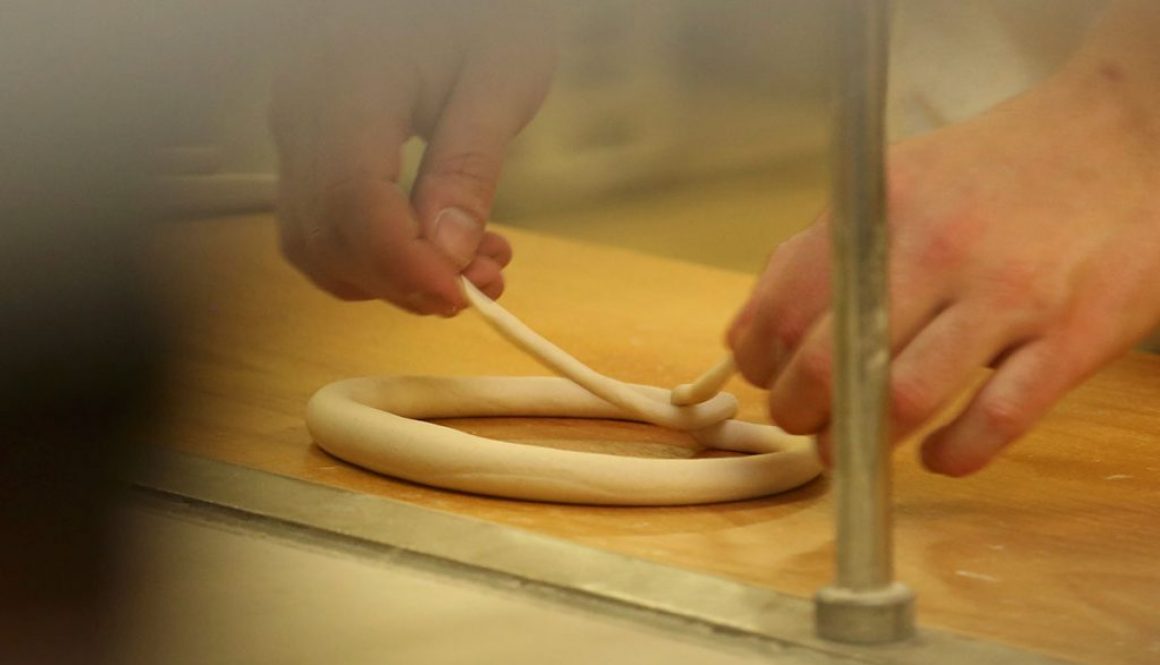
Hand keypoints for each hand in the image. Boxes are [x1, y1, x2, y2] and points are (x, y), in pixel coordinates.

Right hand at [270, 1, 554, 313]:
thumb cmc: (477, 10)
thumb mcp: (500, 74)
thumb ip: (470, 165)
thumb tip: (449, 254)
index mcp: (350, 77)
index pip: (355, 202)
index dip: (405, 266)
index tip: (461, 296)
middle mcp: (303, 105)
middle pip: (329, 233)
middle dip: (405, 280)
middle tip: (482, 283)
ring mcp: (295, 124)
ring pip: (316, 240)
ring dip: (391, 276)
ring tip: (470, 265)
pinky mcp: (306, 140)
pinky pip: (322, 220)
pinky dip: (375, 253)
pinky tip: (435, 246)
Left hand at [729, 58, 1159, 475]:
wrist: (1126, 135)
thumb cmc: (999, 171)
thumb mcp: (899, 180)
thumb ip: (824, 248)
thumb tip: (752, 329)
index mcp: (882, 209)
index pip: (781, 306)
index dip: (758, 360)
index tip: (763, 378)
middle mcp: (936, 248)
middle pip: (830, 361)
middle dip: (798, 411)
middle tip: (804, 421)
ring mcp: (1007, 295)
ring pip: (903, 398)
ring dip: (860, 443)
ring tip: (850, 448)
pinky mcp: (1072, 336)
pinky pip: (996, 420)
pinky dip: (954, 455)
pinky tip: (939, 456)